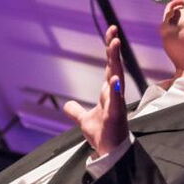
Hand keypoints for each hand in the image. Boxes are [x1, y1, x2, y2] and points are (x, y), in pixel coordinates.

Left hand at [63, 25, 128, 156]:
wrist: (109, 152)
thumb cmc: (102, 135)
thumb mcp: (84, 120)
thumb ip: (76, 111)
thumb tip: (67, 105)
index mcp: (108, 92)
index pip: (110, 66)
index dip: (110, 50)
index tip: (111, 33)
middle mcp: (114, 94)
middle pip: (115, 66)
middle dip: (114, 48)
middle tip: (113, 30)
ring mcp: (116, 103)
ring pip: (117, 78)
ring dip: (116, 61)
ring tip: (115, 44)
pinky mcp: (116, 116)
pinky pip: (116, 101)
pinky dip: (115, 90)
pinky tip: (113, 79)